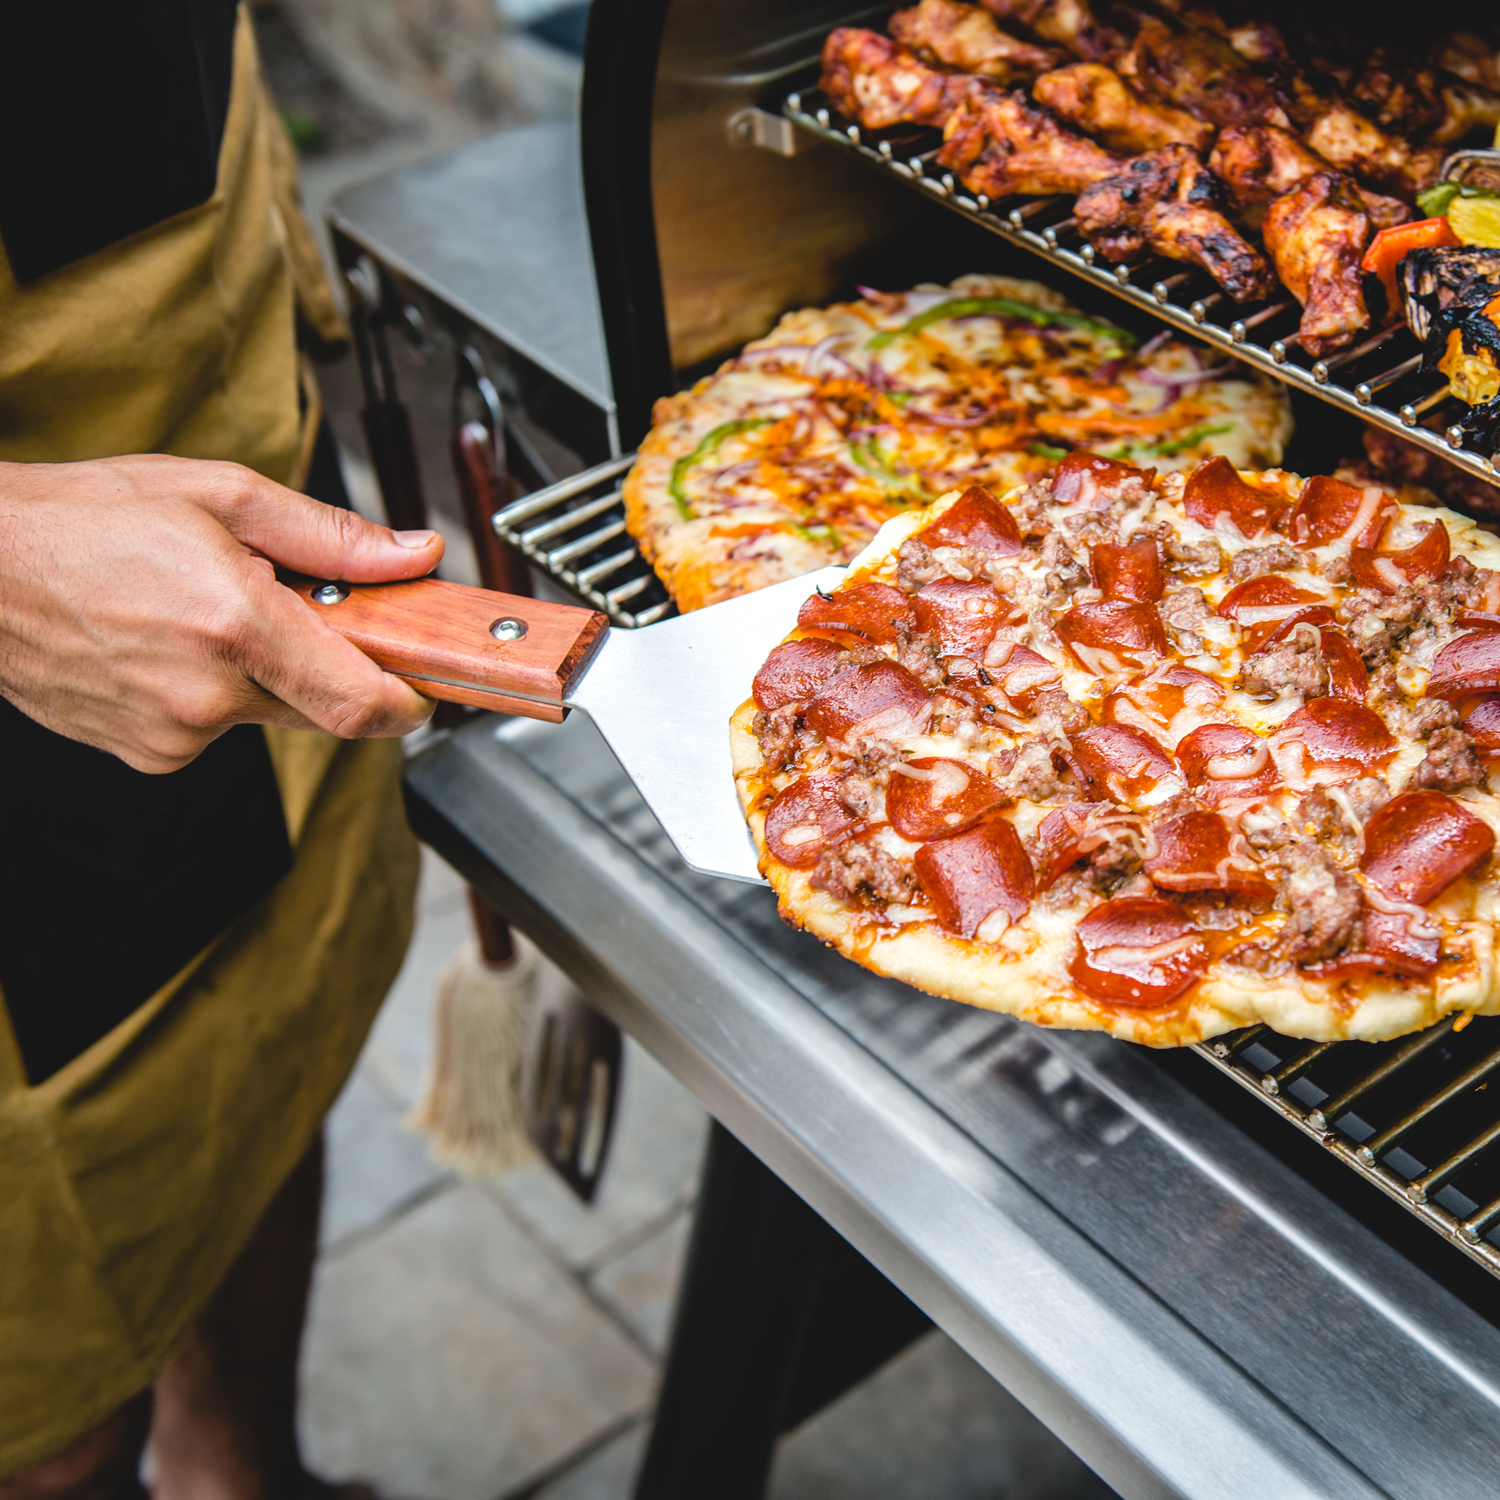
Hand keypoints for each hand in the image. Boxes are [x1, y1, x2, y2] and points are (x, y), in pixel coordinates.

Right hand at [0, 453, 445, 770]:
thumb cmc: (82, 521)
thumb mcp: (221, 495)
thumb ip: (331, 537)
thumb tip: (412, 554)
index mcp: (235, 626)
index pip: (361, 703)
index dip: (409, 702)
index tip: (426, 684)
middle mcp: (206, 695)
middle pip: (322, 710)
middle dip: (333, 668)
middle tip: (303, 614)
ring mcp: (172, 734)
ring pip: (268, 717)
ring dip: (266, 675)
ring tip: (209, 615)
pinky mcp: (146, 754)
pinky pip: (216, 730)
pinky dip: (216, 692)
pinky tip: (171, 645)